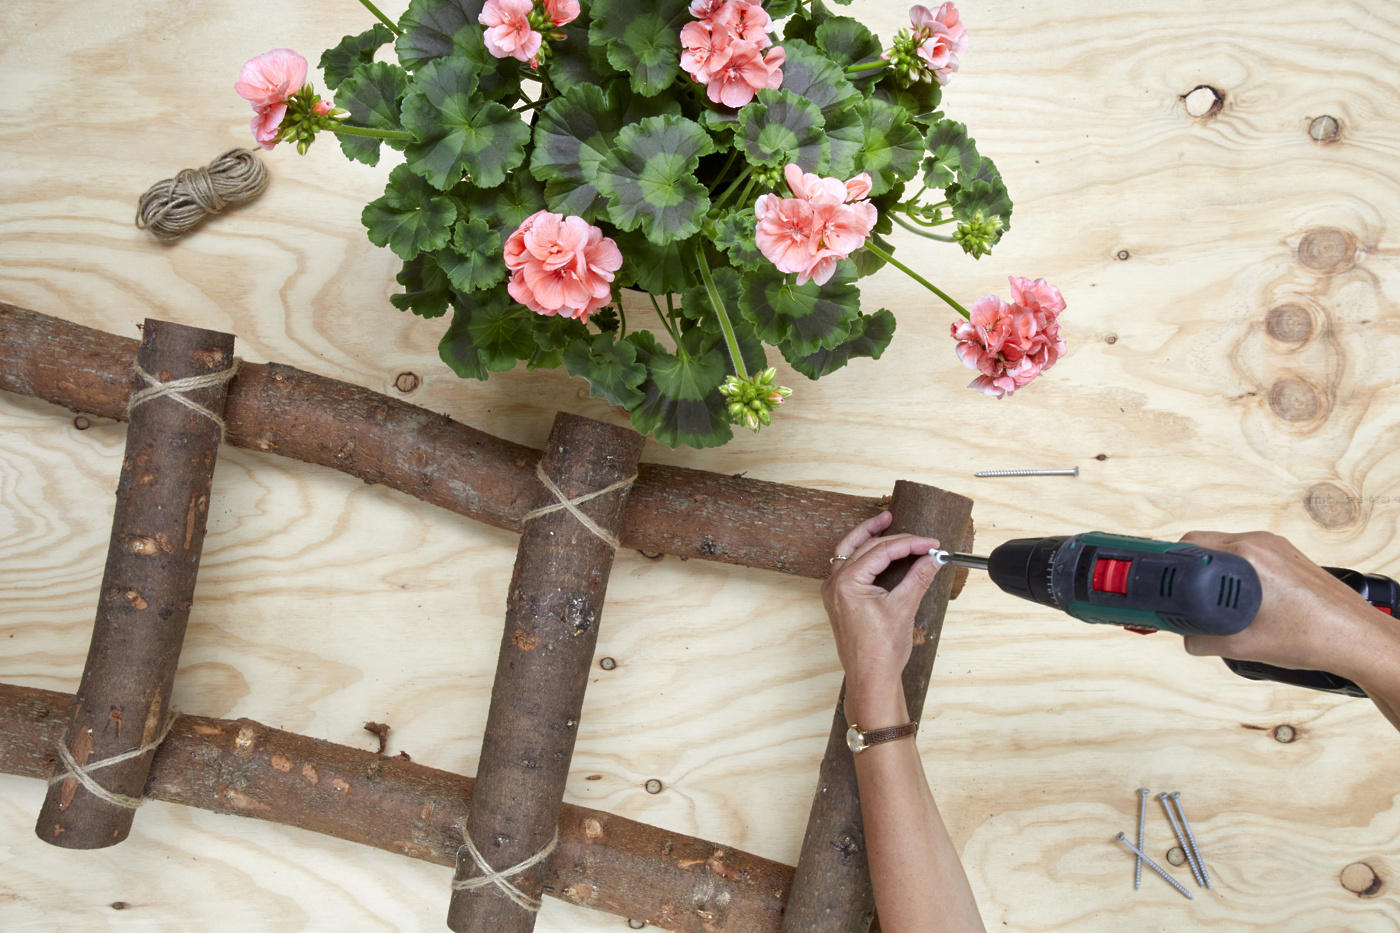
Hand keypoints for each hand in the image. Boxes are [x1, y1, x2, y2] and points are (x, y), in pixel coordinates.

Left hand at [822, 512, 941, 722]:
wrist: (870, 678)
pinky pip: (849, 566)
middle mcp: (835, 584)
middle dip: (893, 538)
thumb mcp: (904, 608)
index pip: (882, 551)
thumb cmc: (881, 650)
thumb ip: (918, 577)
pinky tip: (880, 552)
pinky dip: (865, 555)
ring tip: (888, 523)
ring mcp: (834, 591)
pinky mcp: (840, 599)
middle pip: (865, 546)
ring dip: (870, 537)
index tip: (932, 543)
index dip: (910, 544)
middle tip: (918, 536)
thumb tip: (934, 557)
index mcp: (847, 583)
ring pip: (850, 552)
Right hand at [1177, 530, 1389, 682]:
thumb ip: (1202, 639)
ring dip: (1213, 569)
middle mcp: (1261, 543)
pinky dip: (1236, 573)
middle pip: (1204, 543)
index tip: (1158, 581)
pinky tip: (1240, 600)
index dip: (1167, 565)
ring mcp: (1278, 547)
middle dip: (1187, 568)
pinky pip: (1249, 556)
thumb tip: (1185, 636)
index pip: (1188, 545)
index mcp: (1247, 555)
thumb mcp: (1243, 646)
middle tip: (1180, 594)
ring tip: (1212, 600)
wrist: (1357, 640)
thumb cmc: (1315, 637)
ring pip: (1227, 549)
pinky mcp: (1289, 557)